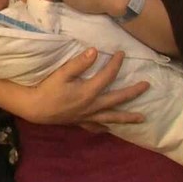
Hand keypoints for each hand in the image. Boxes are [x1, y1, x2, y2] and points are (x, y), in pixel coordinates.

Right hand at [21, 48, 148, 125]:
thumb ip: (79, 63)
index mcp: (89, 91)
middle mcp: (92, 105)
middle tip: (147, 86)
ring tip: (141, 118)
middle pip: (117, 99)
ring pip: (112, 117)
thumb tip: (95, 51)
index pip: (108, 76)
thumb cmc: (47, 89)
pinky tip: (110, 129)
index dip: (116, 63)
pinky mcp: (81, 121)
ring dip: (127, 117)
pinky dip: (105, 128)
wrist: (35, 108)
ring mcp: (88, 116)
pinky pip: (96, 126)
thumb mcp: (62, 73)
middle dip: (133, 92)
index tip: (122, 53)